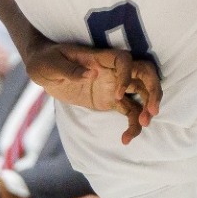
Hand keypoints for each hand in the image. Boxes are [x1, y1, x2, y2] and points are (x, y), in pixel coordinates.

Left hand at [24, 42, 160, 143]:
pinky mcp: (111, 100)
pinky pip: (130, 111)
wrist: (43, 69)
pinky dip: (132, 125)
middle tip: (152, 112)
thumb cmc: (45, 60)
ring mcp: (114, 85)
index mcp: (99, 57)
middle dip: (153, 91)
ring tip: (142, 126)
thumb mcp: (51, 64)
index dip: (126, 74)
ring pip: (142, 94)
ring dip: (147, 109)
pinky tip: (126, 139)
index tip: (118, 93)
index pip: (124, 60)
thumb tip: (90, 73)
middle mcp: (112, 70)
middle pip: (144, 74)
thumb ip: (69, 69)